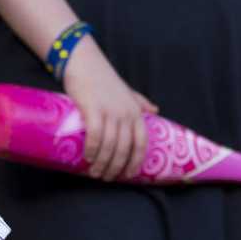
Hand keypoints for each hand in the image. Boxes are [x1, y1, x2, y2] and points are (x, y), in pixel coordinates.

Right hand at [61, 44, 156, 181]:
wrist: (84, 62)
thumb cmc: (104, 79)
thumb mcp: (128, 91)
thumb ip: (141, 102)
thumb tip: (156, 111)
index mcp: (136, 112)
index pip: (141, 143)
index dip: (135, 162)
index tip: (127, 176)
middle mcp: (126, 114)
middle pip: (124, 148)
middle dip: (115, 167)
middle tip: (105, 177)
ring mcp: (110, 111)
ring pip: (110, 145)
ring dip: (102, 163)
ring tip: (94, 172)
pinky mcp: (93, 109)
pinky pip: (95, 135)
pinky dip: (92, 149)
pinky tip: (88, 158)